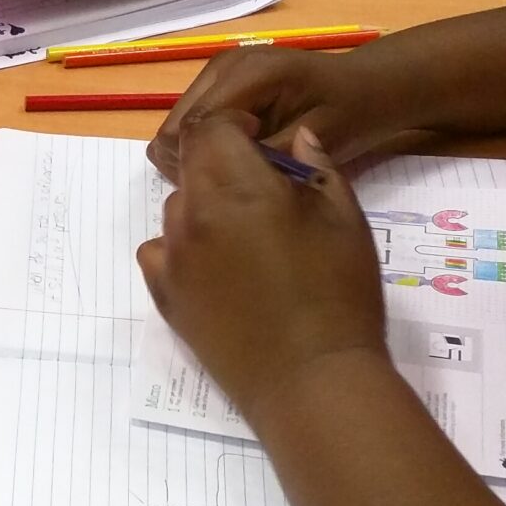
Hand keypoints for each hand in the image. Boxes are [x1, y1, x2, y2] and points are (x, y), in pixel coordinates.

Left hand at [136, 116, 387, 427]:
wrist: (309, 377)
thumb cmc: (338, 292)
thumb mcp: (345, 218)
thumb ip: (315, 167)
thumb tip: (295, 137)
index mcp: (234, 187)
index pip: (208, 128)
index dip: (234, 127)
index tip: (260, 142)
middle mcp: (190, 215)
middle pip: (190, 167)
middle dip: (222, 167)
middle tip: (264, 195)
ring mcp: (170, 257)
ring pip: (177, 209)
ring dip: (205, 208)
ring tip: (248, 238)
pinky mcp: (162, 294)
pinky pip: (160, 251)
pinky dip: (182, 247)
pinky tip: (218, 267)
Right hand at [148, 36, 439, 181]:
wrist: (366, 87)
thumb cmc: (352, 112)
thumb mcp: (317, 139)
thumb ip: (264, 154)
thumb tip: (218, 176)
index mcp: (249, 72)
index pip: (192, 126)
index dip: (205, 162)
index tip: (244, 175)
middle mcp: (223, 65)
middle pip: (173, 127)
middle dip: (197, 160)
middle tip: (240, 177)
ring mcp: (216, 71)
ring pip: (173, 129)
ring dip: (198, 155)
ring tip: (242, 164)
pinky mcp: (215, 83)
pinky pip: (187, 125)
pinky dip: (202, 147)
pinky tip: (238, 153)